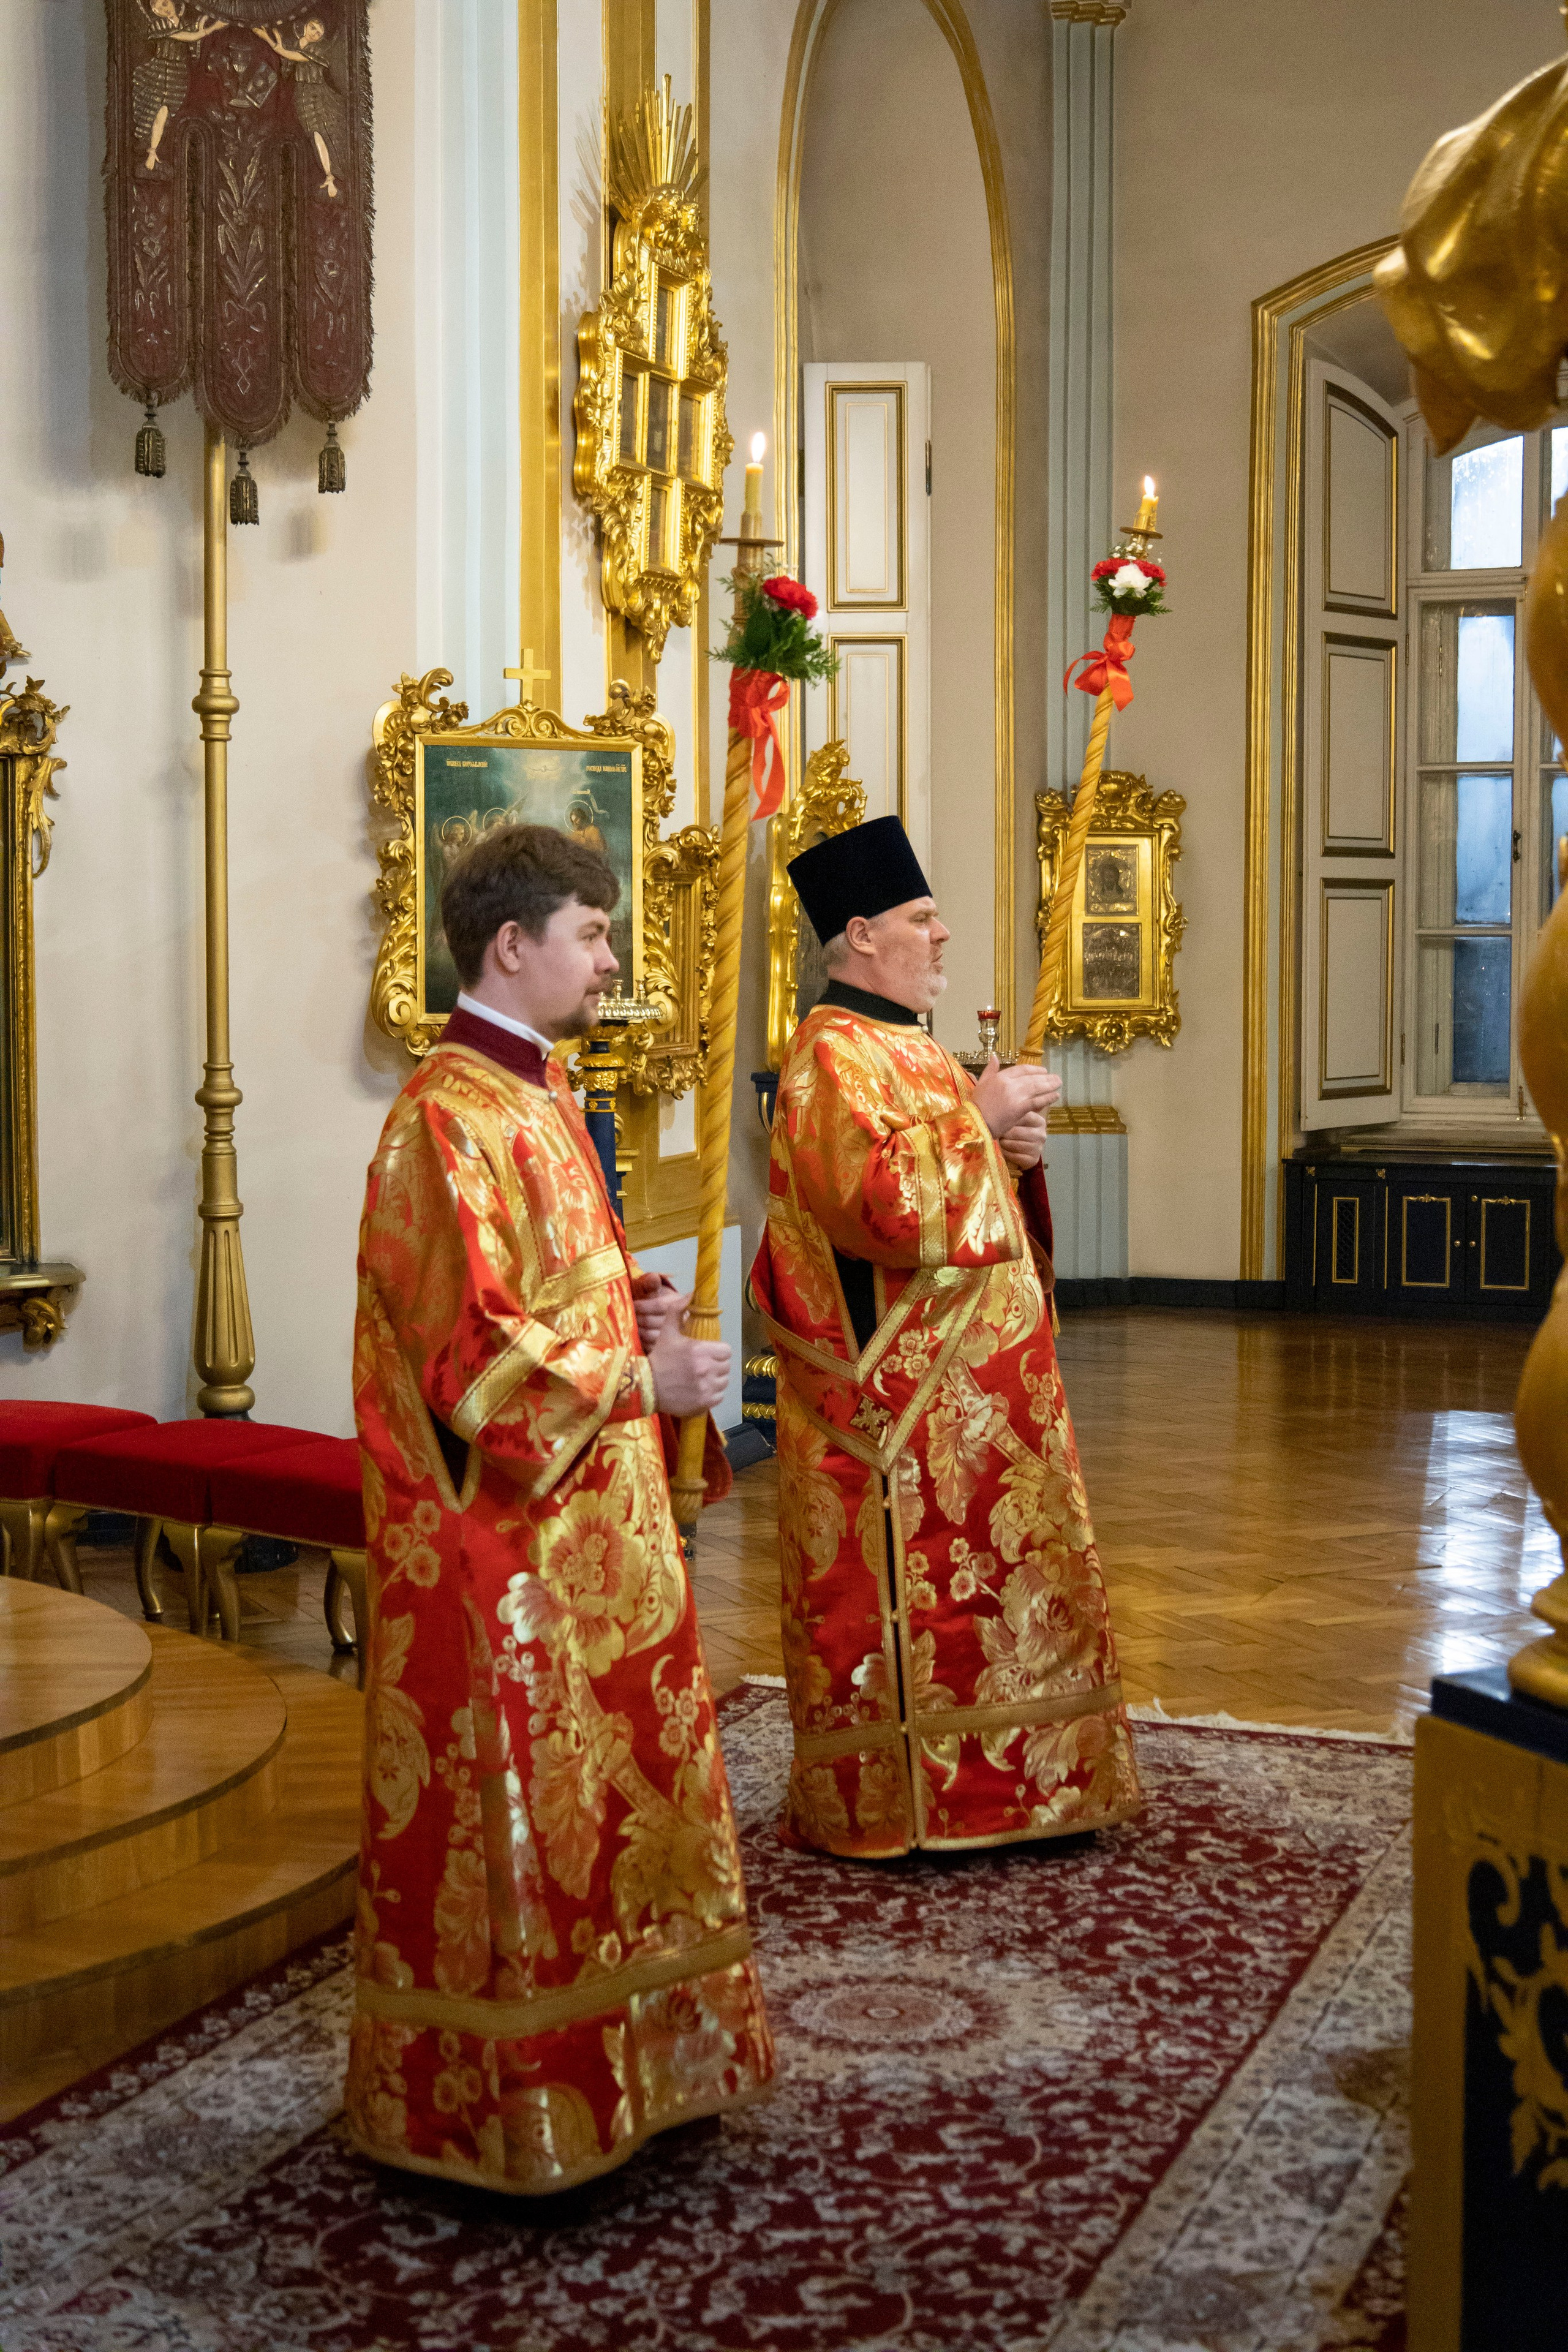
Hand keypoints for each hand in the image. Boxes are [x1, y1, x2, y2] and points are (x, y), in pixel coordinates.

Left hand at [631, 1269, 679, 1349]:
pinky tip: (635, 1338)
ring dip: (638, 1332)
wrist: (666, 1313)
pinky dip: (642, 1343)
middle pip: (654, 1322)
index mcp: (677, 1302)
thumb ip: (651, 1282)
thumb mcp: (654, 1288)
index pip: (658, 1305)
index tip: (631, 1305)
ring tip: (629, 1327)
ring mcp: (676, 1336)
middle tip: (626, 1317)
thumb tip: (653, 1278)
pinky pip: (653, 1348)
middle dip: (637, 1319)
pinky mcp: (668, 1348)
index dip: (642, 1306)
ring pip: (653, 1336)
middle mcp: (680, 1320)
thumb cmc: (657, 1299)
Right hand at [648, 1292, 731, 1418]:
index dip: (718, 1351)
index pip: (726, 1350)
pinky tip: (700, 1390)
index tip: (708, 1353)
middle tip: (703, 1366)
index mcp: (701, 1350)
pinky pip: (719, 1396)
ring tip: (702, 1378)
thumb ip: (678, 1311)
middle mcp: (706, 1369)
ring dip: (716, 1380)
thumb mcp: (667, 1332)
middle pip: (726, 1366)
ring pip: (724, 1382)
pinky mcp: (704, 1402)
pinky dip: (712, 1394)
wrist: (645, 1386)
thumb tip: (690, 1293)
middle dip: (717, 1365)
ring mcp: (706, 1387)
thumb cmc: (659, 1358)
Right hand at [971, 1054, 1062, 1136]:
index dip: (1034, 1069)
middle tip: (1056, 1078)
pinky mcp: (1020, 1109)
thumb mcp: (981, 1083)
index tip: (1043, 1071)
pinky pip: (1037, 1101)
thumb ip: (989, 1070)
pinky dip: (1048, 1098)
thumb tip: (994, 1056)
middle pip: (1032, 1078)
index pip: (1021, 1069)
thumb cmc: (976, 1105)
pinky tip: (1055, 1096)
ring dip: (1050, 1085)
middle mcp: (1009, 1084)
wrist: (975, 1123)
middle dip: (1046, 1077)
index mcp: (1000, 1077)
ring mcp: (1015, 1096)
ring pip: (1036, 1087)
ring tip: (1058, 1084)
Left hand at [998, 1110, 1048, 1171]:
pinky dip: (1007, 1154)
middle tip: (999, 1134)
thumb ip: (1016, 1111)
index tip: (1001, 1121)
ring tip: (1001, 1142)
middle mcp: (1042, 1135)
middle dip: (1005, 1134)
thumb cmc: (1015, 1132)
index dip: (1010, 1120)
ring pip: (1016, 1145)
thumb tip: (1006, 1101)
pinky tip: (1004, 1151)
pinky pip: (1016, 1156)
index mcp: (1039, 1121)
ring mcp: (1039, 1148)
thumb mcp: (1017, 1120)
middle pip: (1018, 1132)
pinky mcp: (1033, 1160)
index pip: (1024, 1117)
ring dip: (1005, 1144)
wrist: (1019, 1151)